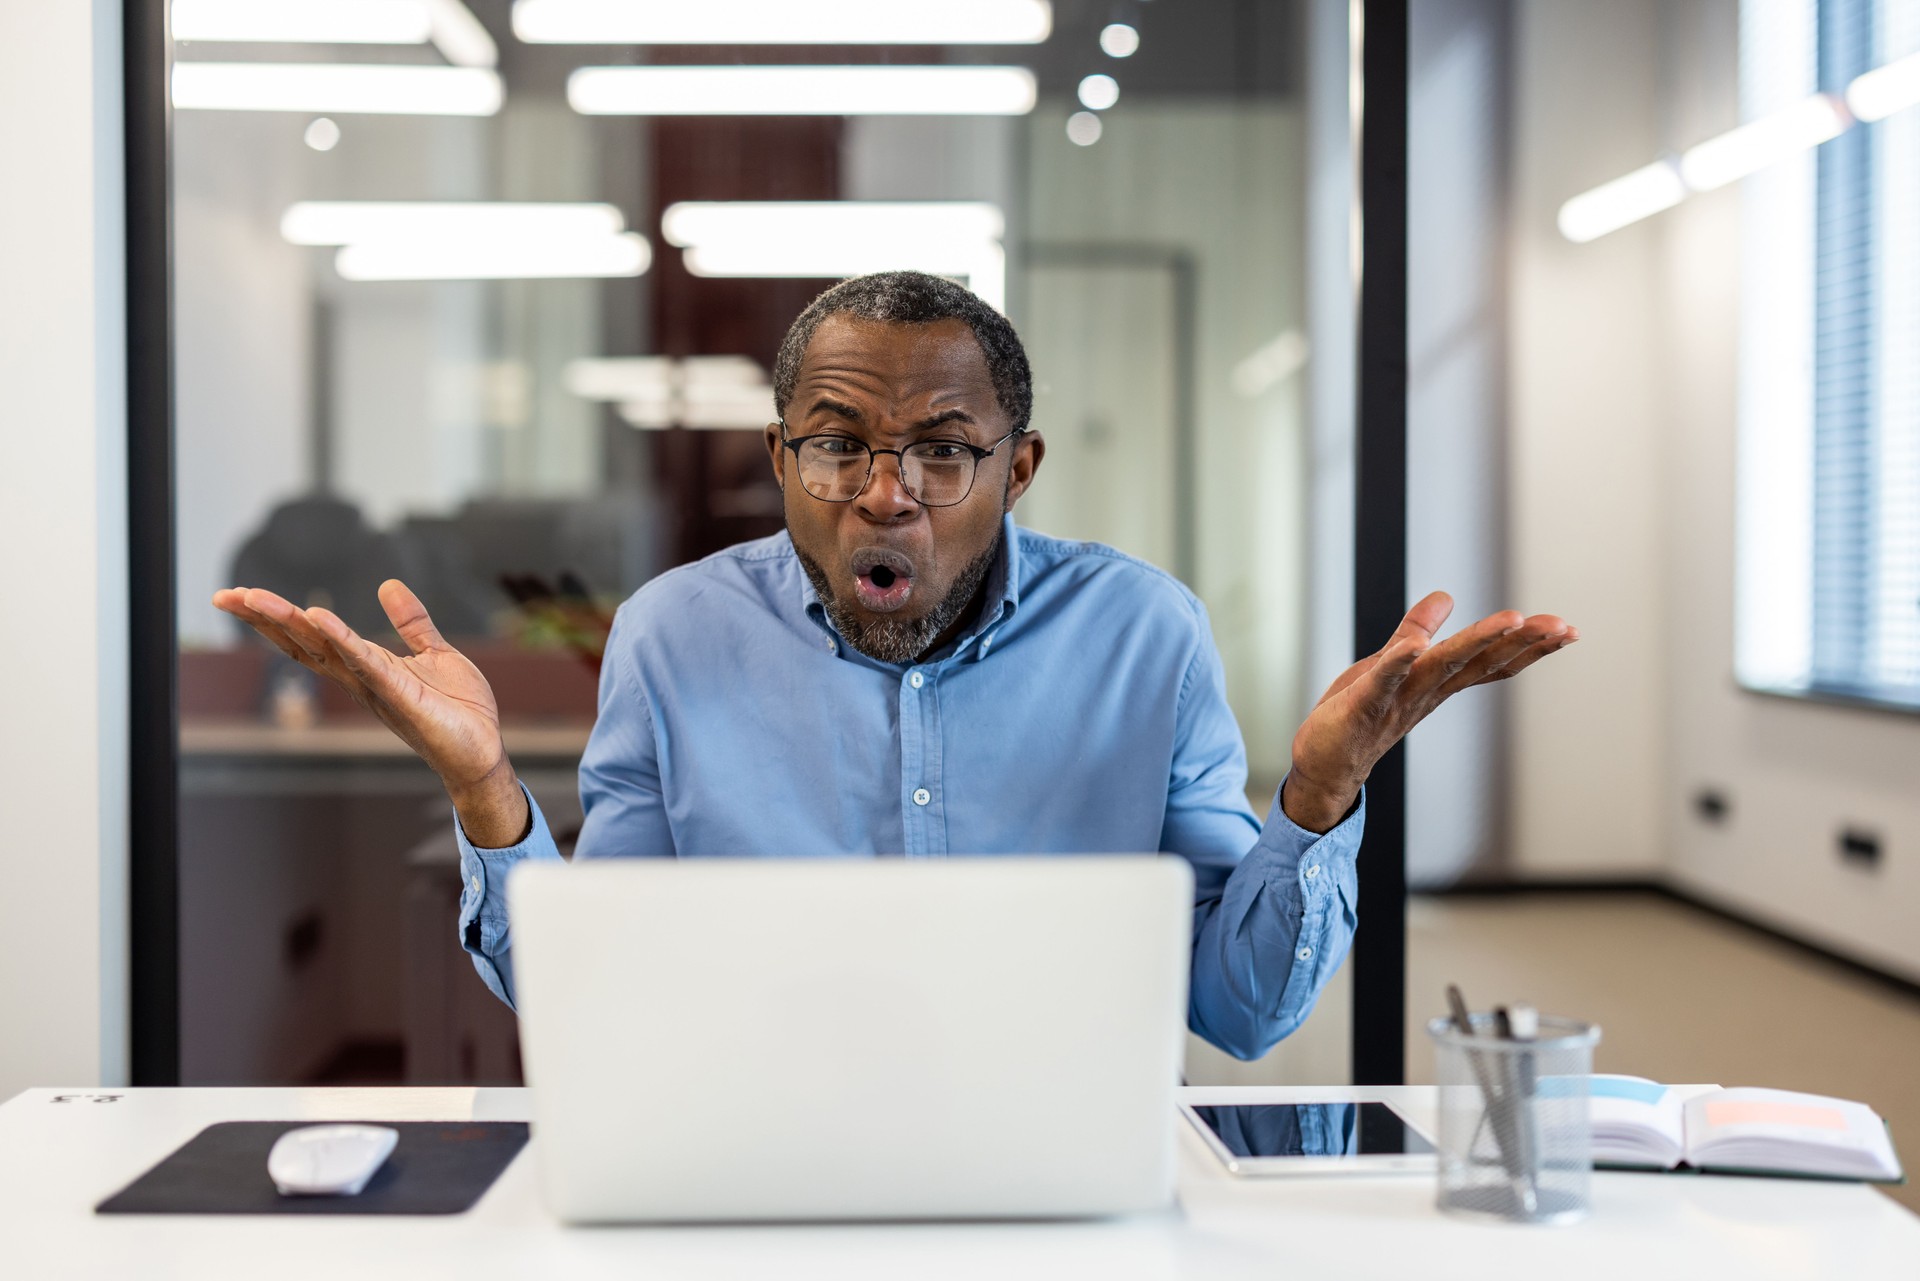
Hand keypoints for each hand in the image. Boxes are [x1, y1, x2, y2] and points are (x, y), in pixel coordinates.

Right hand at [212, 580, 529, 845]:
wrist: (483, 750)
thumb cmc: (459, 709)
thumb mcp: (435, 653)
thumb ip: (411, 623)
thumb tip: (388, 585)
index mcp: (365, 666)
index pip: (312, 637)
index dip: (278, 616)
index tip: (242, 594)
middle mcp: (360, 678)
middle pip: (303, 643)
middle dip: (264, 618)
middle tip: (227, 595)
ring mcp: (376, 687)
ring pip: (323, 650)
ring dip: (288, 623)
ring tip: (254, 598)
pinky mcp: (401, 695)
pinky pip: (367, 664)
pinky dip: (342, 641)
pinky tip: (319, 618)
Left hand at [1281, 591, 1577, 832]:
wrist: (1322, 766)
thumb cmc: (1357, 716)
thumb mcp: (1389, 664)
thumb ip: (1416, 631)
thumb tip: (1445, 595)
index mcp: (1436, 683)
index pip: (1489, 662)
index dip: (1527, 645)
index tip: (1566, 628)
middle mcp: (1425, 693)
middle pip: (1480, 664)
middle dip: (1522, 643)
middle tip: (1562, 626)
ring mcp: (1396, 701)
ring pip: (1443, 667)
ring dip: (1476, 642)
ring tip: (1512, 619)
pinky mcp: (1362, 706)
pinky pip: (1383, 682)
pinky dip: (1397, 663)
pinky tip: (1413, 646)